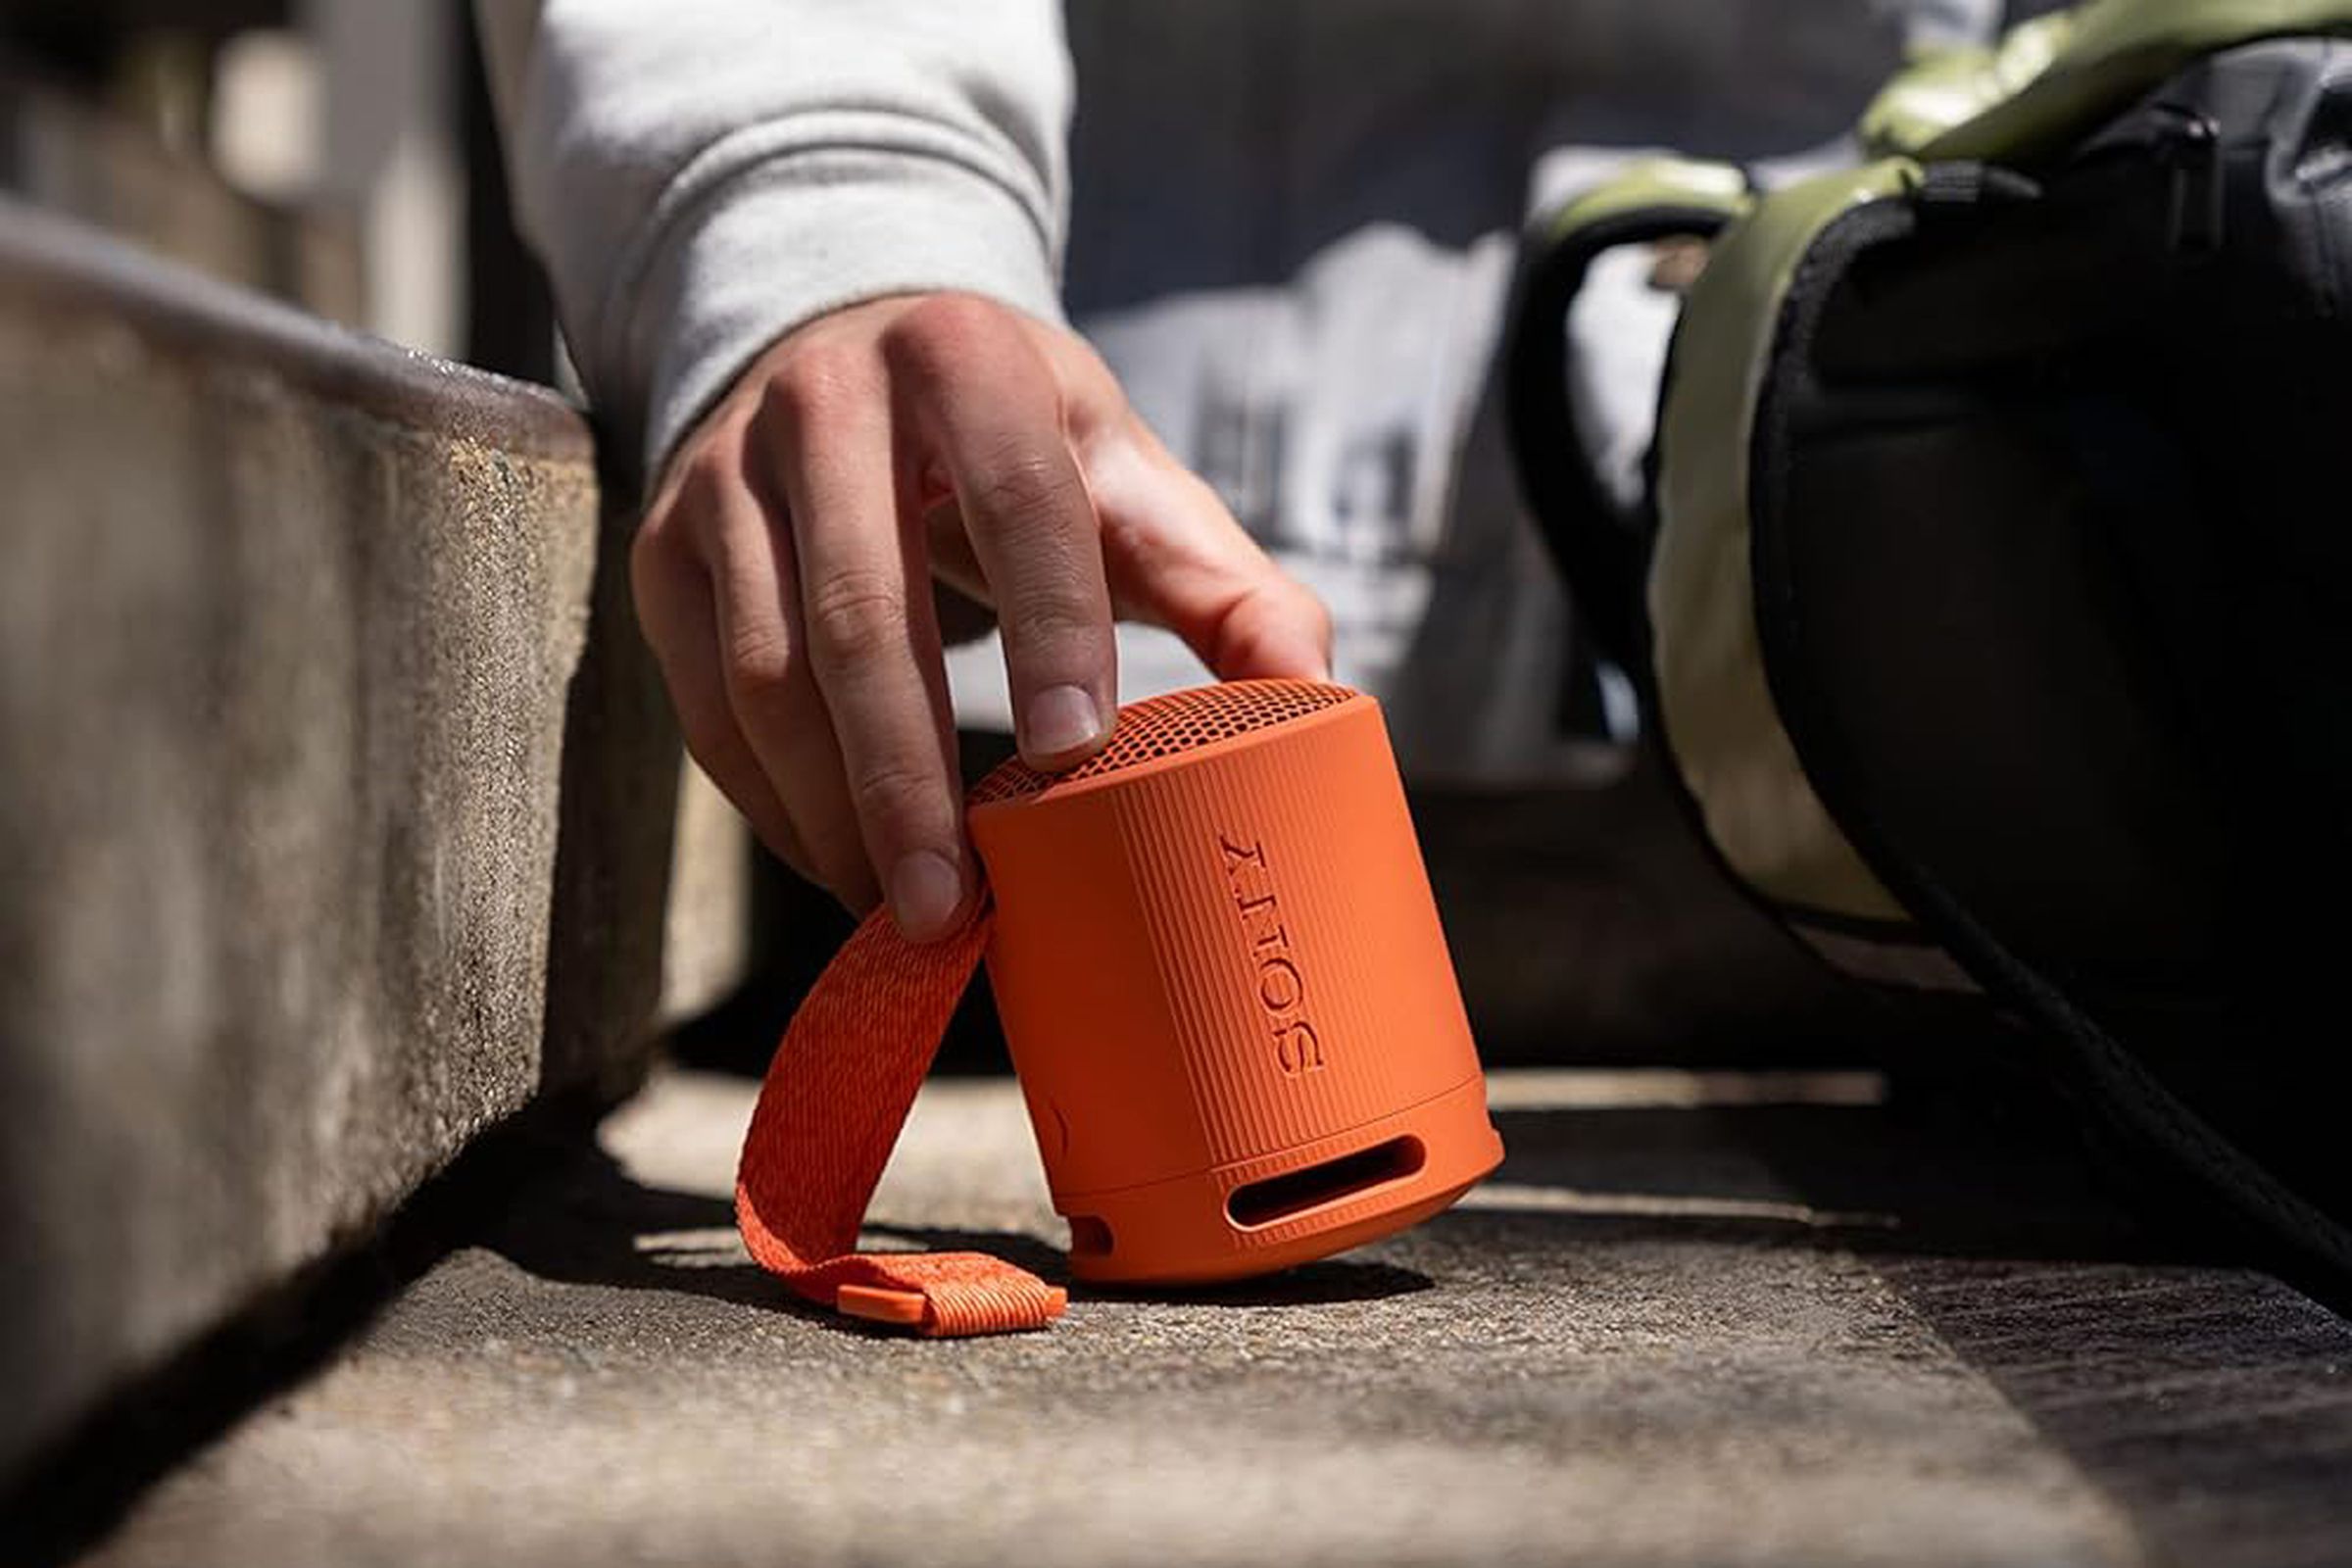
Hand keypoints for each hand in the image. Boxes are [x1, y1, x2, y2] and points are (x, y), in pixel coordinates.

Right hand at [631, 292, 1332, 941]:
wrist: (842, 345)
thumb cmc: (1016, 443)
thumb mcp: (1125, 475)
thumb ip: (1227, 582)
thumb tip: (1316, 700)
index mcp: (967, 360)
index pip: (1016, 502)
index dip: (1049, 633)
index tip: (1073, 763)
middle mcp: (826, 398)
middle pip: (861, 614)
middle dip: (909, 781)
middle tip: (957, 906)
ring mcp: (725, 475)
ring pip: (764, 672)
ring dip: (834, 811)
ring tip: (903, 912)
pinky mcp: (665, 549)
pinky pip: (703, 704)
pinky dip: (772, 803)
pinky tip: (838, 864)